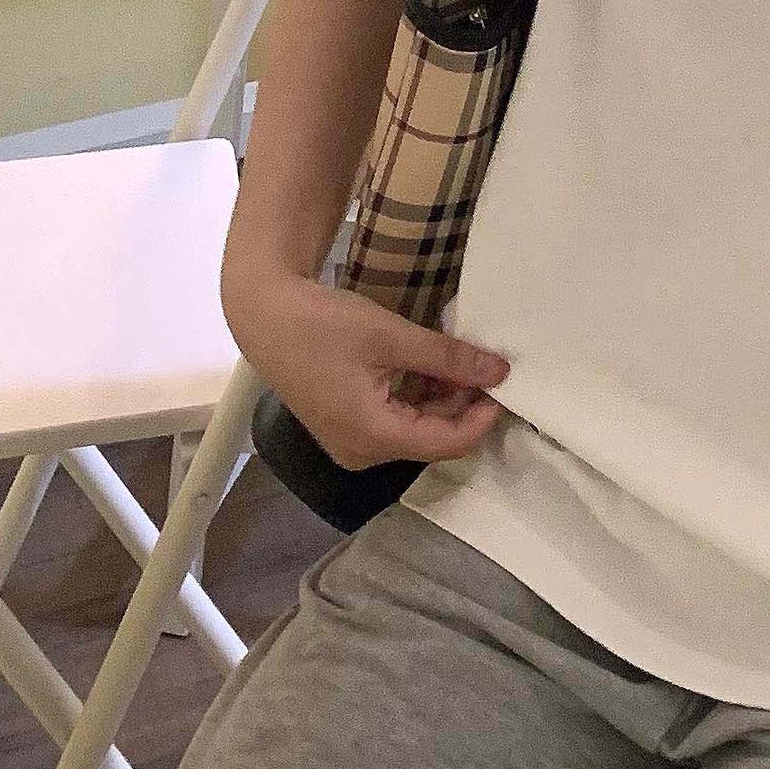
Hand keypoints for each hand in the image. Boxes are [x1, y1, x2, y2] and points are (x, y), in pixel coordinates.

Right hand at [226, 264, 511, 470]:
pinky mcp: (343, 426)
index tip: (506, 385)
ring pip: (414, 430)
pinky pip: (393, 422)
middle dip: (464, 406)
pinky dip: (417, 398)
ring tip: (461, 361)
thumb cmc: (324, 324)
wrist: (263, 315)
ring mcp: (350, 443)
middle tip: (487, 367)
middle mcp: (362, 453)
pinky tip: (430, 366)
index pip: (448, 444)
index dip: (482, 418)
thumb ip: (447, 358)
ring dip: (442, 400)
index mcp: (374, 438)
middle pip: (431, 439)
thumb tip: (500, 372)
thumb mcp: (391, 336)